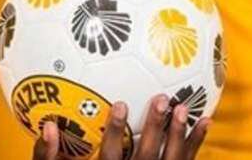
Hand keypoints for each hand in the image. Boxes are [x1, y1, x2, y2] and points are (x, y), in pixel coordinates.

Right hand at [31, 96, 209, 159]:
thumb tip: (47, 126)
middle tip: (161, 98)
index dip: (116, 131)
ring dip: (179, 135)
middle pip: (147, 156)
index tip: (120, 103)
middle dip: (154, 128)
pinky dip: (195, 145)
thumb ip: (49, 155)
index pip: (112, 156)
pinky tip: (203, 123)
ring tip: (183, 107)